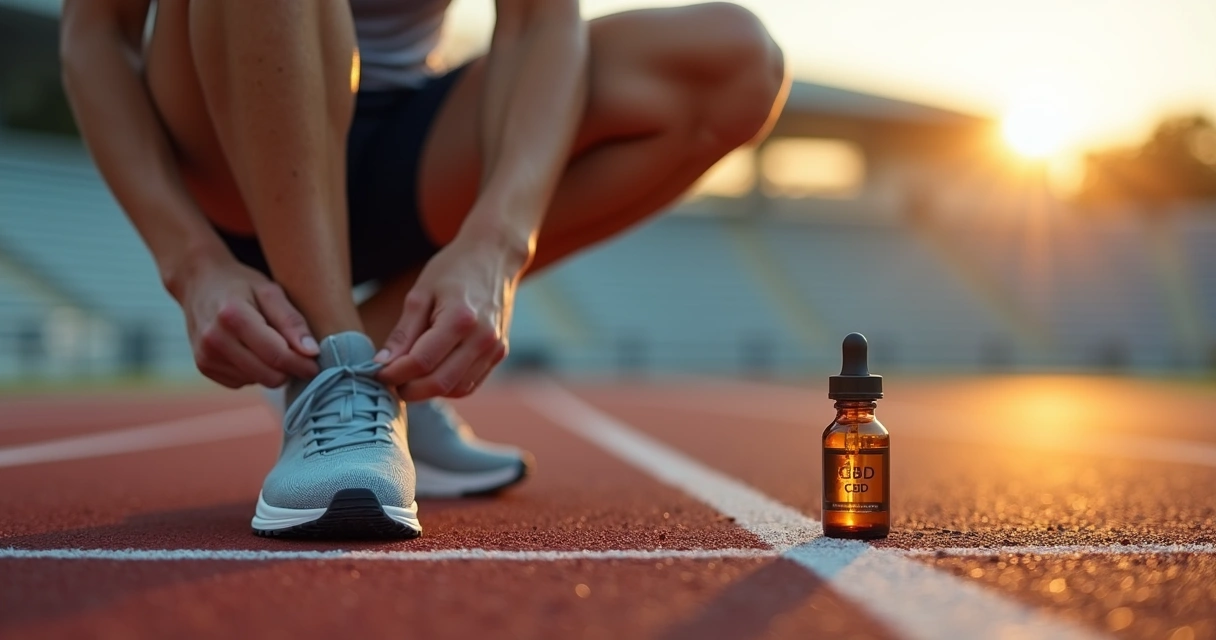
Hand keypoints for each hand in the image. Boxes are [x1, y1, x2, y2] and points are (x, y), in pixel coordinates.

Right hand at [177, 257, 319, 387]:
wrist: (199, 283)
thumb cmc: (240, 284)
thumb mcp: (270, 291)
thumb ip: (291, 321)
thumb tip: (311, 352)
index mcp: (233, 317)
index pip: (277, 355)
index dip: (302, 364)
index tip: (317, 363)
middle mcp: (215, 340)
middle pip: (269, 376)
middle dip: (289, 369)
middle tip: (298, 355)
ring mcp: (206, 356)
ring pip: (258, 381)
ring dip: (271, 369)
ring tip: (269, 343)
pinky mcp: (204, 367)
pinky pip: (243, 382)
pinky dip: (254, 370)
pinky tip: (251, 350)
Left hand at [374, 233, 523, 399]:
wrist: (494, 257)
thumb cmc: (454, 269)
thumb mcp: (420, 293)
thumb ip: (403, 332)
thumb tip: (382, 364)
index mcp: (460, 319)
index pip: (421, 362)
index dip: (394, 374)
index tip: (377, 372)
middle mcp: (482, 339)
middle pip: (439, 383)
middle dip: (409, 390)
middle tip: (390, 381)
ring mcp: (494, 349)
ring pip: (455, 390)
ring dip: (428, 391)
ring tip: (409, 377)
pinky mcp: (499, 354)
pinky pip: (469, 384)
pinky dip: (447, 386)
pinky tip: (431, 372)